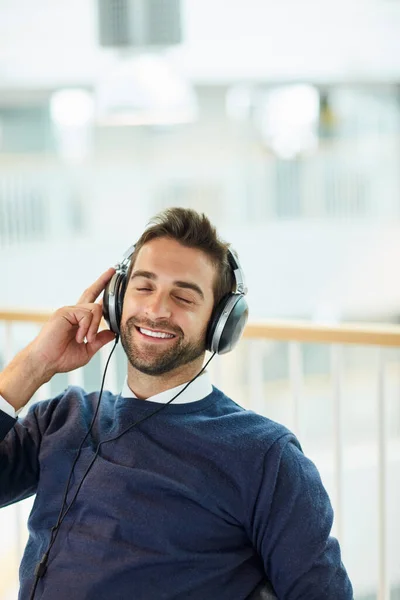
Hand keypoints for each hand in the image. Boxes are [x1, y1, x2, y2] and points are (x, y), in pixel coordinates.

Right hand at [0, 268, 116, 410]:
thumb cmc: (61, 358)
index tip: (111, 281)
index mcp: (78, 320)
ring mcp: (69, 311)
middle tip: (113, 270)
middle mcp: (74, 312)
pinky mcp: (65, 312)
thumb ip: (100, 339)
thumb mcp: (88, 350)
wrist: (46, 362)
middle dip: (103, 281)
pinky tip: (80, 337)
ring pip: (94, 309)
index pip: (93, 302)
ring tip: (86, 340)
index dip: (102, 292)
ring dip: (94, 326)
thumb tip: (113, 333)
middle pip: (91, 292)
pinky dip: (87, 327)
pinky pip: (86, 314)